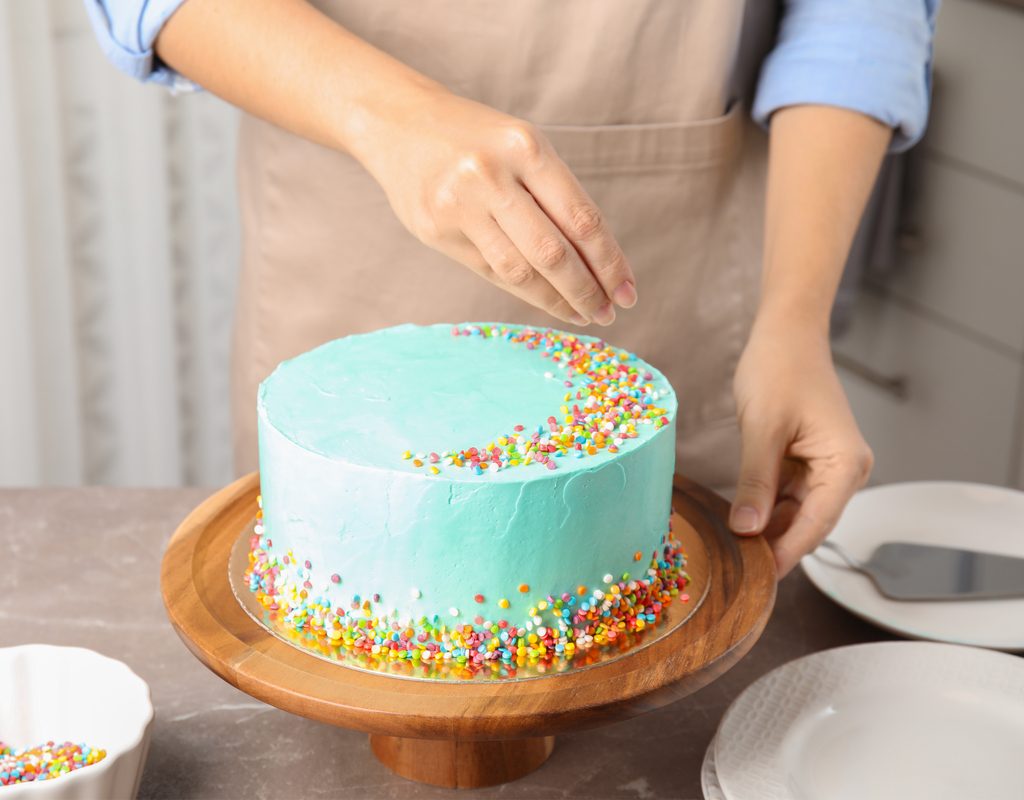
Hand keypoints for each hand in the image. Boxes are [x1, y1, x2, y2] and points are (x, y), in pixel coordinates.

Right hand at [350, 84, 636, 325]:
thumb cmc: (476, 139)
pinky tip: (548, 301)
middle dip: (587, 290)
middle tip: (609, 313)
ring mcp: (458, 205)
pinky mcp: (435, 230)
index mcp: (525, 147)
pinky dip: (525, 292)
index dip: (610, 263)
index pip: (581, 218)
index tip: (628, 291)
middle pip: (553, 253)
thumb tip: (599, 264)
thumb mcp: (521, 147)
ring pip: (521, 271)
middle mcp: (490, 175)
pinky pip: (491, 271)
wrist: (398, 123)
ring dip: (558, 300)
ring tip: (583, 314)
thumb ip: (555, 197)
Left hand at [729, 319, 873, 576]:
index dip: (786, 553)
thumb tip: (747, 530)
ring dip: (766, 528)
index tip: (758, 579)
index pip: (816, 524)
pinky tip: (738, 522)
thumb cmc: (779, 370)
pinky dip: (764, 507)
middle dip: (774, 544)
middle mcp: (844, 471)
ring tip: (731, 551)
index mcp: (846, 465)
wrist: (786, 334)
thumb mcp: (762, 429)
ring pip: (795, 513)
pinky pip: (786, 495)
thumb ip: (756, 482)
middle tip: (736, 572)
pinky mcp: (808, 462)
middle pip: (808, 523)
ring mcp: (827, 468)